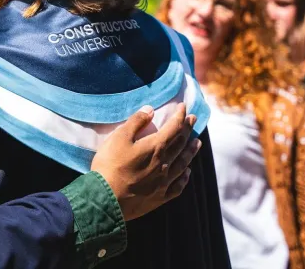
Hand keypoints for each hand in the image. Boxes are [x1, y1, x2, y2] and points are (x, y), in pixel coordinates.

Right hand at [91, 103, 200, 220]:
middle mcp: (164, 164)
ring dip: (191, 151)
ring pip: (182, 163)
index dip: (179, 116)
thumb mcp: (118, 138)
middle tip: (194, 119)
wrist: (107, 199)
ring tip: (197, 143)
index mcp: (155, 148)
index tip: (183, 107)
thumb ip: (135, 122)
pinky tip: (187, 173)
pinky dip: (184, 178)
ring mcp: (163, 182)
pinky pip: (178, 186)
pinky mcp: (159, 197)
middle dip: (187, 130)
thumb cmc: (110, 165)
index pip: (173, 128)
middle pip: (180, 144)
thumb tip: (150, 109)